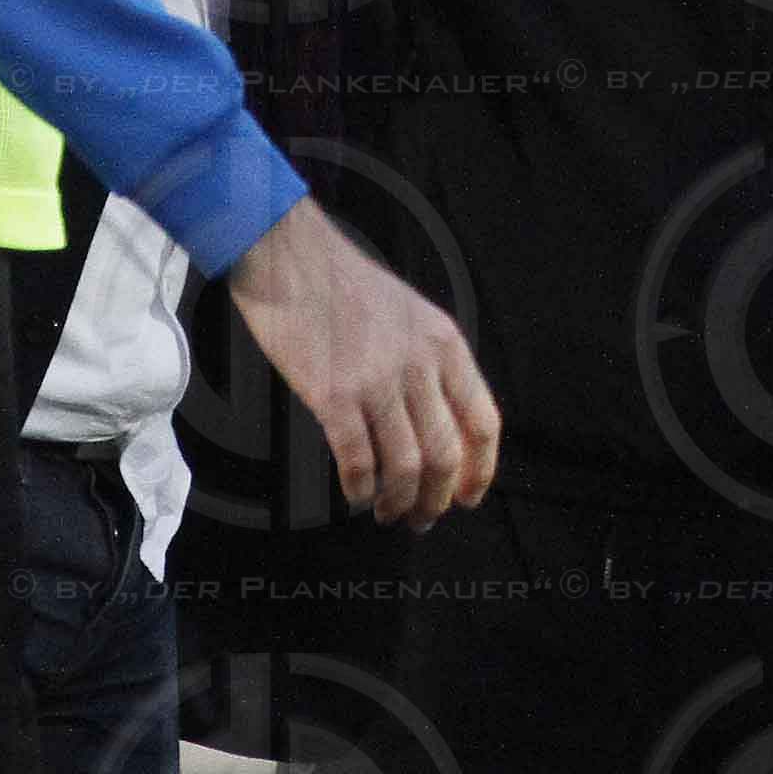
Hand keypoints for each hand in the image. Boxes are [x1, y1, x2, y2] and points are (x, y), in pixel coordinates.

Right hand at [227, 198, 501, 524]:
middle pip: (445, 455)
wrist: (289, 255)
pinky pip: (358, 460)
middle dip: (437, 499)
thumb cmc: (343, 283)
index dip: (481, 470)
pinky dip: (361, 488)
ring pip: (405, 467)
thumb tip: (441, 425)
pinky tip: (356, 494)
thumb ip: (431, 363)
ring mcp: (377, 381)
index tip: (470, 496)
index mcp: (445, 344)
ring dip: (399, 502)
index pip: (483, 421)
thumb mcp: (410, 314)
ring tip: (388, 513)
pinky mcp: (333, 395)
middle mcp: (419, 365)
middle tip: (422, 517)